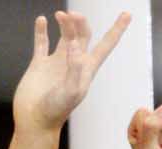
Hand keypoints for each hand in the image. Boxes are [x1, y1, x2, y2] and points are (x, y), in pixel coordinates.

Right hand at [12, 11, 130, 132]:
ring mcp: (57, 63)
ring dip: (65, 23)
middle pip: (84, 35)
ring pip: (65, 36)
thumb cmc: (56, 111)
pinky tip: (42, 20)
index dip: (117, 29)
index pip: (106, 44)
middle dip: (81, 22)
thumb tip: (75, 44)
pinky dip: (41, 30)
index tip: (127, 14)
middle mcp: (74, 63)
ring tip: (60, 16)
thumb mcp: (71, 92)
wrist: (35, 121)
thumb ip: (75, 67)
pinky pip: (42, 43)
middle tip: (72, 15)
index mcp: (87, 69)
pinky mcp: (40, 65)